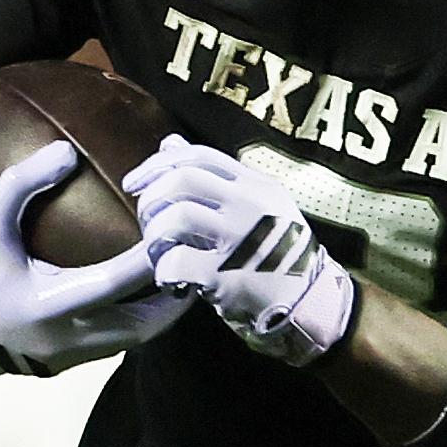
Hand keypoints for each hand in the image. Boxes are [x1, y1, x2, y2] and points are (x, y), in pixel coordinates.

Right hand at [0, 138, 187, 373]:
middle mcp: (63, 340)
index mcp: (45, 308)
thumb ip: (23, 183)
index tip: (172, 234)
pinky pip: (116, 344)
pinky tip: (149, 292)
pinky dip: (137, 319)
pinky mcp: (66, 364)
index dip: (147, 261)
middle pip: (141, 327)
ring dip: (161, 312)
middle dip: (174, 298)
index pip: (112, 285)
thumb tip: (66, 150)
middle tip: (197, 262)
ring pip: (134, 341)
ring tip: (183, 276)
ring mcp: (67, 358)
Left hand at [130, 137, 358, 364]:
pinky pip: (177, 262)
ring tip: (158, 254)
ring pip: (176, 217)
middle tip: (146, 223)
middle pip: (183, 179)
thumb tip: (169, 143)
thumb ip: (214, 176)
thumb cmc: (278, 255)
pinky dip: (164, 271)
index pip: (198, 156)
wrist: (312, 304)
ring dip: (154, 236)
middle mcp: (251, 206)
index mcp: (257, 186)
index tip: (133, 184)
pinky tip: (171, 281)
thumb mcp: (257, 205)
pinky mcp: (228, 276)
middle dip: (151, 199)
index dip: (157, 164)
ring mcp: (241, 240)